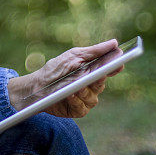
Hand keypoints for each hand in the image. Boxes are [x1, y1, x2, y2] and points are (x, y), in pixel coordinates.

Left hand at [7, 39, 121, 117]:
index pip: (108, 70)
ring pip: (93, 98)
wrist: (36, 86)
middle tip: (98, 76)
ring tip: (78, 87)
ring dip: (84, 92)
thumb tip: (115, 43)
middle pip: (101, 84)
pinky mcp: (77, 110)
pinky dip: (76, 101)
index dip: (115, 67)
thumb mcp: (73, 56)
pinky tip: (70, 95)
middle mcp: (91, 87)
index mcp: (92, 72)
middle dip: (98, 80)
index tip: (119, 63)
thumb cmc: (55, 69)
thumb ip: (94, 51)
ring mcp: (85, 100)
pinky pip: (82, 108)